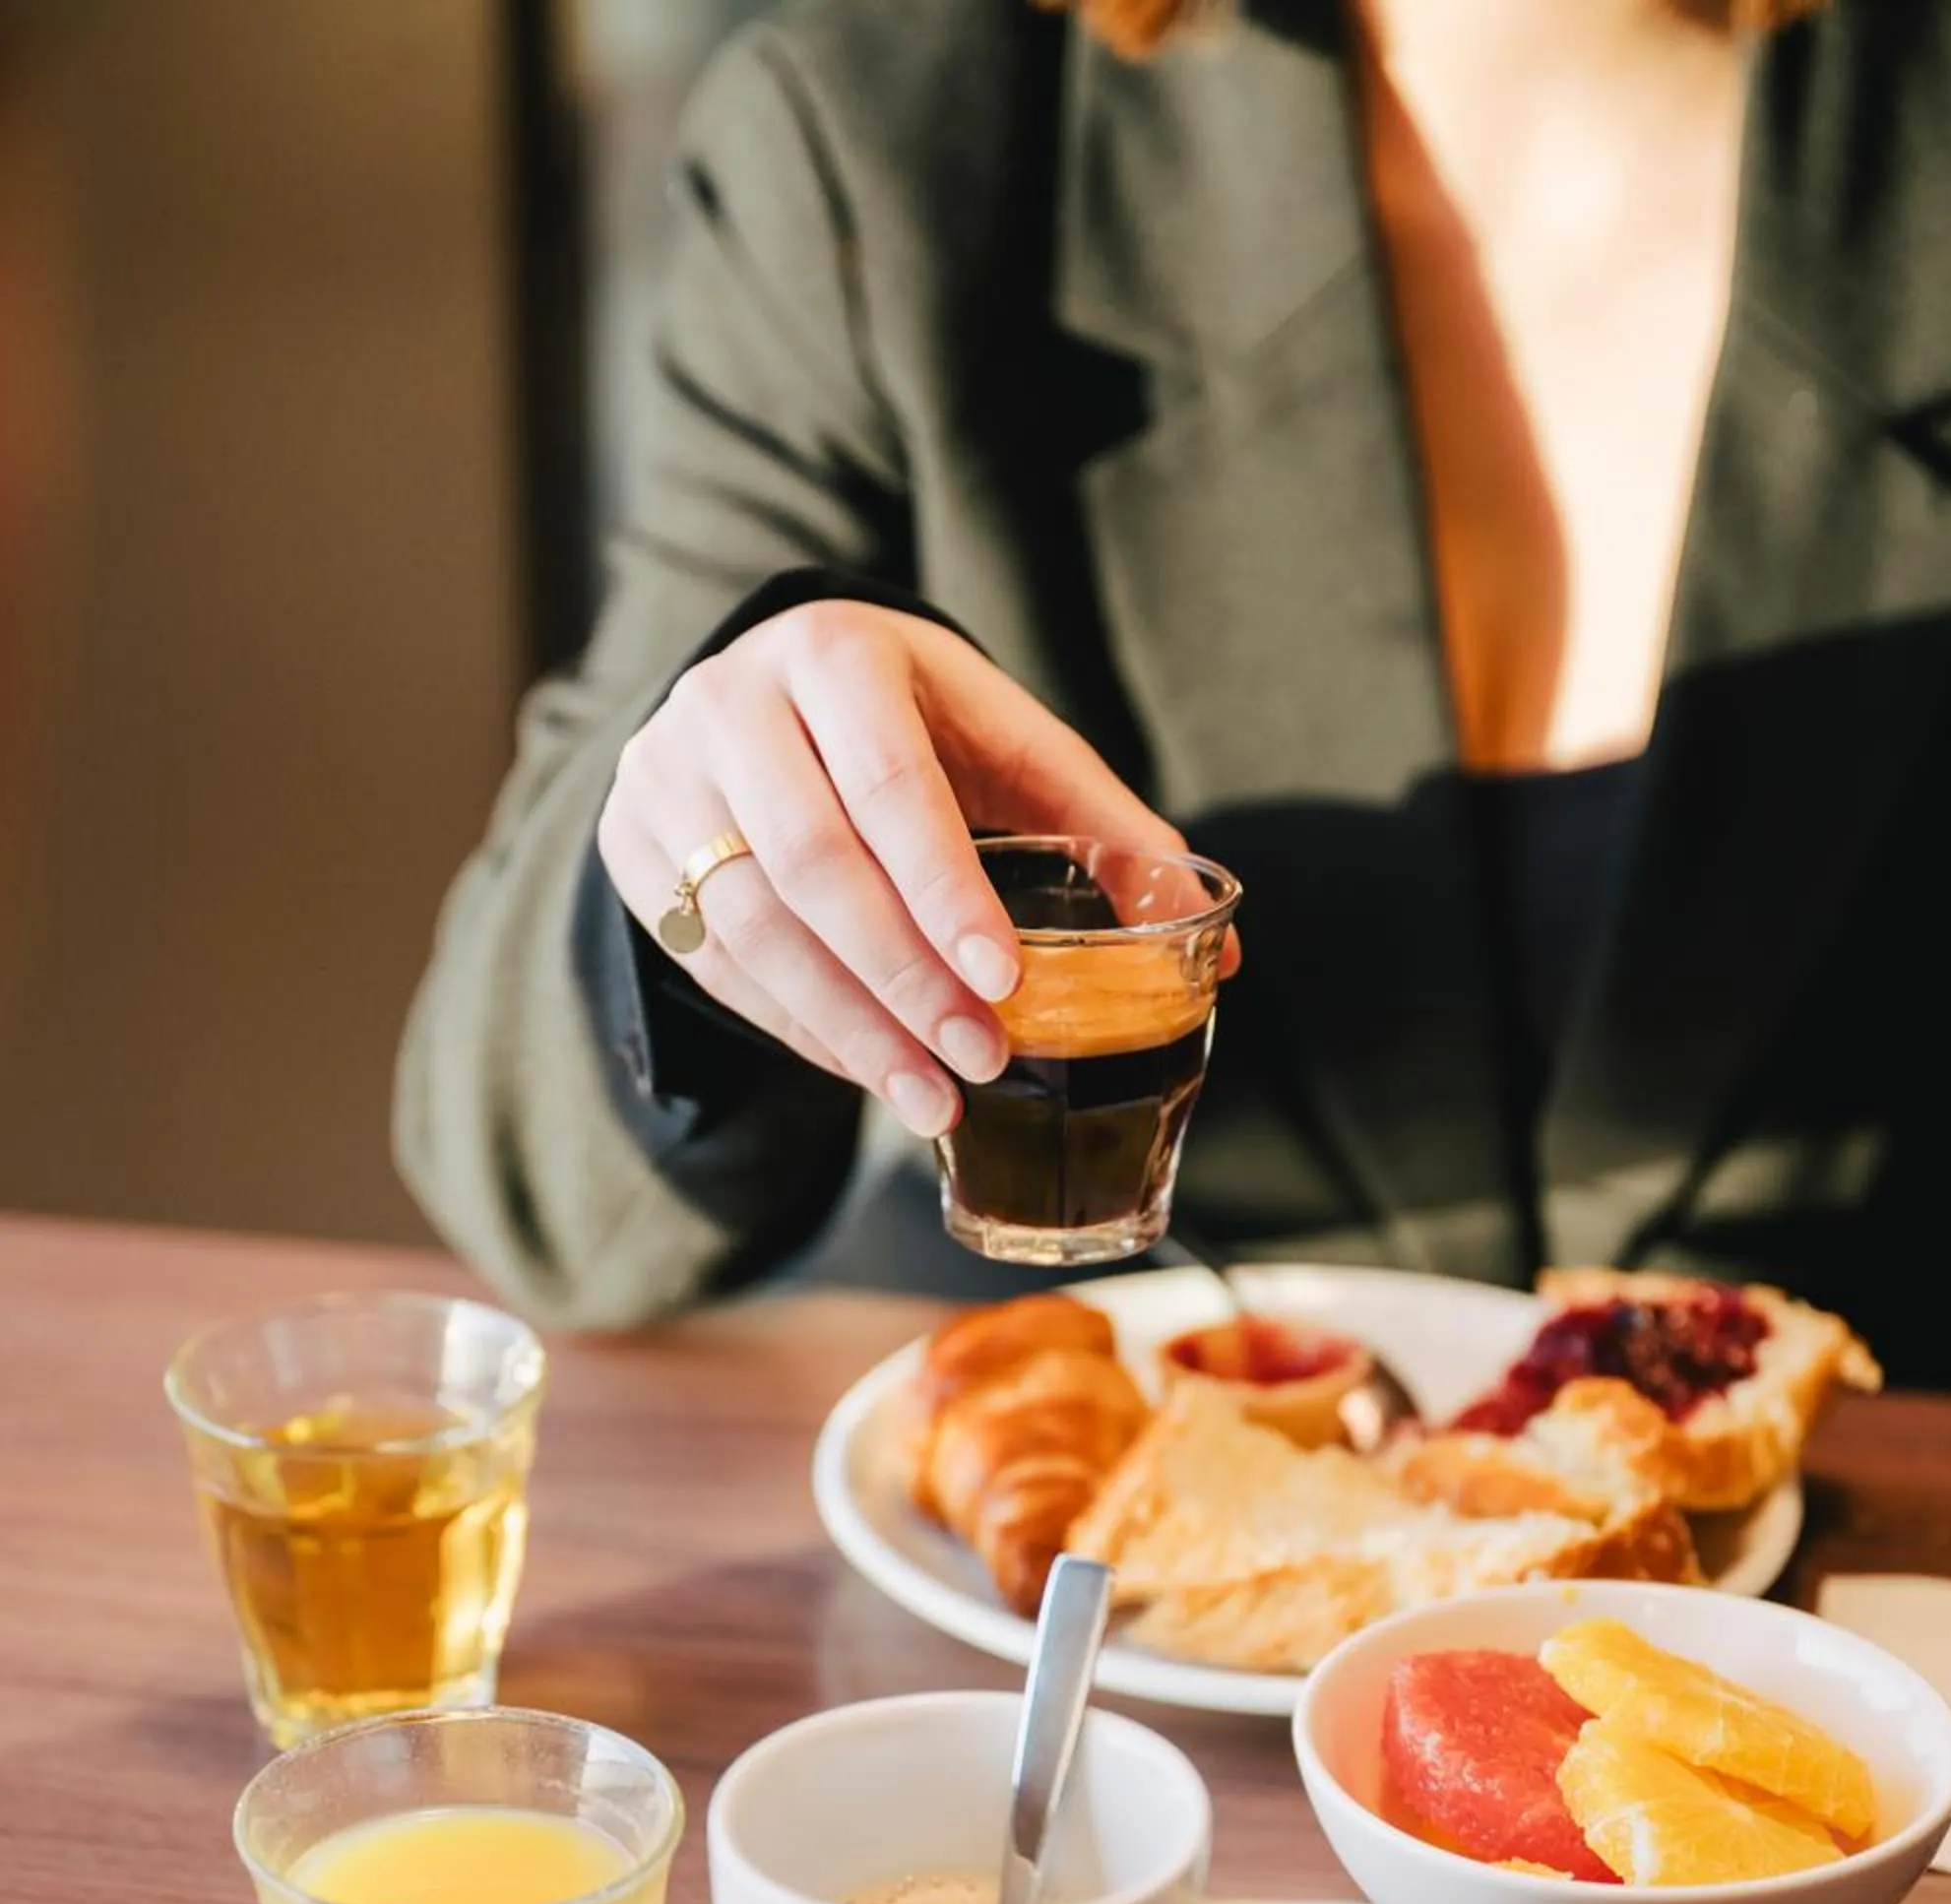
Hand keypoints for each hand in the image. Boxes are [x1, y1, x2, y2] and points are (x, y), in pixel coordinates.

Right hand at [599, 600, 1197, 1136]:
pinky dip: (799, 1029)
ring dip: (851, 1027)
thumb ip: (1105, 832)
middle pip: (811, 865)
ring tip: (931, 1098)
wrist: (768, 691)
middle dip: (904, 979)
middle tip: (981, 1059)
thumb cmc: (913, 724)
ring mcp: (665, 776)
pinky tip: (869, 1071)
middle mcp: (731, 702)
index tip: (1005, 980)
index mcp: (835, 653)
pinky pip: (715, 962)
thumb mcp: (1008, 746)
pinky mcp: (634, 847)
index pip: (890, 787)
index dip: (946, 892)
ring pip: (753, 926)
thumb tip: (1213, 943)